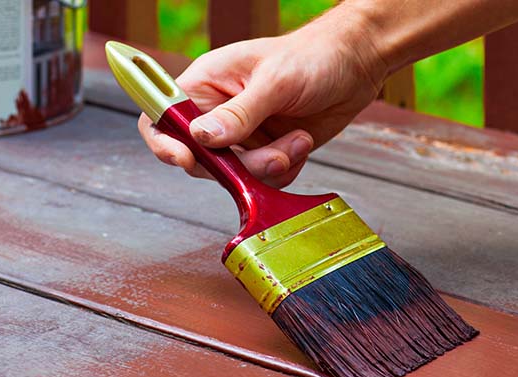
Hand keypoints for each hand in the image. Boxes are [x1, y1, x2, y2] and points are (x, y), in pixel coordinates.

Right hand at [137, 10, 387, 187]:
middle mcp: (217, 112)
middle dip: (238, 165)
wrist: (355, 65)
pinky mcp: (265, 152)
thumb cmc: (312, 56)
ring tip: (297, 140)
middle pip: (200, 158)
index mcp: (205, 84)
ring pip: (234, 175)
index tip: (186, 159)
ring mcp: (241, 135)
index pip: (162, 116)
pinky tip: (301, 143)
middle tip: (273, 155)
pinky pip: (260, 180)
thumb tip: (201, 137)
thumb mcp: (275, 81)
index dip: (164, 142)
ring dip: (268, 167)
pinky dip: (284, 169)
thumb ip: (239, 113)